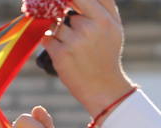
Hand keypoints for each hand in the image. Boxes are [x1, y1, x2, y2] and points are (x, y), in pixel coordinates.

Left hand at [42, 0, 133, 118]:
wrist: (102, 86)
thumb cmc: (107, 53)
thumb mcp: (114, 26)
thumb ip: (105, 4)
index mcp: (103, 19)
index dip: (67, 0)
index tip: (64, 4)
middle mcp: (88, 28)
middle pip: (66, 11)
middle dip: (66, 19)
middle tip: (75, 33)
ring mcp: (73, 42)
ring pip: (55, 25)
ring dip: (58, 32)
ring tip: (72, 45)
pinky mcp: (60, 55)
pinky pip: (46, 38)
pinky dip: (50, 41)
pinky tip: (61, 50)